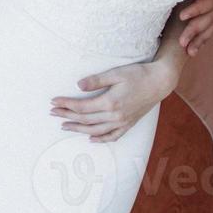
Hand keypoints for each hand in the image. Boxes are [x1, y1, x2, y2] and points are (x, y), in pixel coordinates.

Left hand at [49, 60, 173, 142]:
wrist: (160, 82)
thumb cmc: (138, 74)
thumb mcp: (116, 73)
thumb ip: (96, 81)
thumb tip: (78, 86)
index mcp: (110, 103)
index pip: (81, 107)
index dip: (66, 104)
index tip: (53, 101)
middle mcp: (115, 116)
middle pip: (85, 119)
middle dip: (67, 116)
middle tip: (52, 113)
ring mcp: (122, 122)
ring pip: (95, 130)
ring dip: (78, 129)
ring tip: (64, 126)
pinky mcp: (129, 124)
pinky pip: (112, 136)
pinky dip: (100, 139)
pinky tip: (91, 139)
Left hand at [177, 0, 212, 55]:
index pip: (210, 1)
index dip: (197, 9)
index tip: (182, 16)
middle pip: (209, 18)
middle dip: (194, 31)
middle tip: (182, 41)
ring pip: (211, 27)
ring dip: (199, 40)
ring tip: (189, 51)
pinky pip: (212, 29)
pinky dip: (203, 40)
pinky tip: (194, 50)